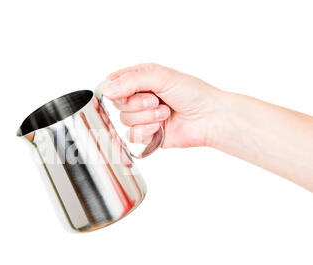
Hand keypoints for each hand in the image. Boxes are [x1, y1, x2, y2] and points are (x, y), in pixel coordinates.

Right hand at [103, 63, 224, 147]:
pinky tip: (160, 127)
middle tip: (156, 101)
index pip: (113, 83)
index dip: (118, 89)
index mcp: (140, 78)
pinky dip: (146, 131)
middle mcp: (139, 97)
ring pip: (125, 120)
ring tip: (164, 113)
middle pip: (117, 103)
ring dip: (146, 117)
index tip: (130, 91)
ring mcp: (142, 116)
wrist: (209, 118)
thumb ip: (131, 81)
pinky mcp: (146, 134)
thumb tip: (107, 90)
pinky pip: (132, 136)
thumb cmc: (192, 93)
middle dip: (137, 104)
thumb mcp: (161, 77)